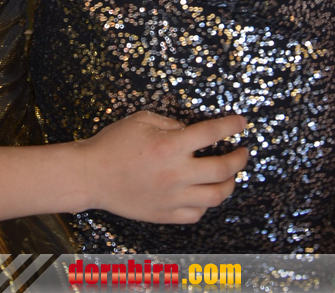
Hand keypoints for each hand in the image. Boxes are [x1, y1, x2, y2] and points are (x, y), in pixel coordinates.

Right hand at [79, 111, 247, 223]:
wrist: (91, 175)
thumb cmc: (113, 144)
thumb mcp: (141, 119)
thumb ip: (170, 123)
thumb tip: (190, 131)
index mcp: (170, 146)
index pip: (211, 133)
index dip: (231, 126)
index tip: (241, 123)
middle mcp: (176, 173)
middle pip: (223, 169)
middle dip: (240, 158)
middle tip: (243, 152)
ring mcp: (173, 197)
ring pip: (216, 196)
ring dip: (229, 183)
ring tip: (230, 175)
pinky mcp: (166, 215)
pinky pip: (197, 213)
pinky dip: (206, 203)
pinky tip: (205, 193)